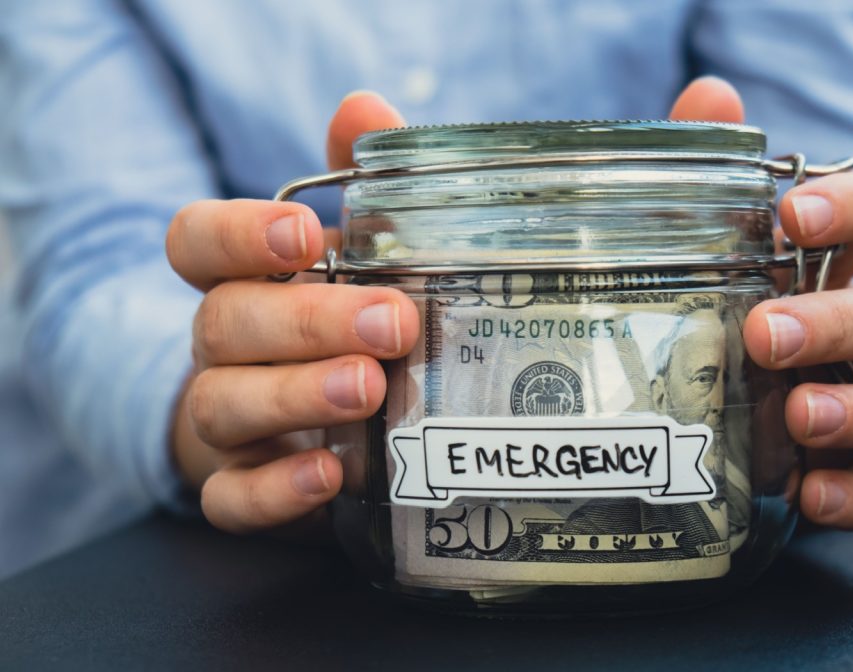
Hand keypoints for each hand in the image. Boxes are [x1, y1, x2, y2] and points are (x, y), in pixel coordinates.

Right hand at [166, 93, 417, 533]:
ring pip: (225, 406)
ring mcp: (226, 421)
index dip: (236, 235)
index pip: (197, 242)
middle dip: (308, 320)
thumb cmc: (334, 321)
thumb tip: (365, 110)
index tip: (300, 232)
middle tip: (391, 323)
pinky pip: (233, 498)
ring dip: (296, 395)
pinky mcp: (242, 486)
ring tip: (370, 389)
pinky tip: (329, 473)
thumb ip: (357, 182)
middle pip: (226, 322)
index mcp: (240, 279)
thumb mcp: (350, 251)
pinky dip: (274, 490)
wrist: (304, 423)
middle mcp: (222, 347)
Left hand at [672, 77, 852, 529]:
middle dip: (841, 321)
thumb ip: (699, 176)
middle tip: (765, 333)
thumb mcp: (687, 251)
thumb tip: (711, 98)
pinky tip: (809, 492)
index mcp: (829, 266)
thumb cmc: (701, 315)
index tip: (795, 213)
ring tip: (797, 415)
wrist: (689, 416)